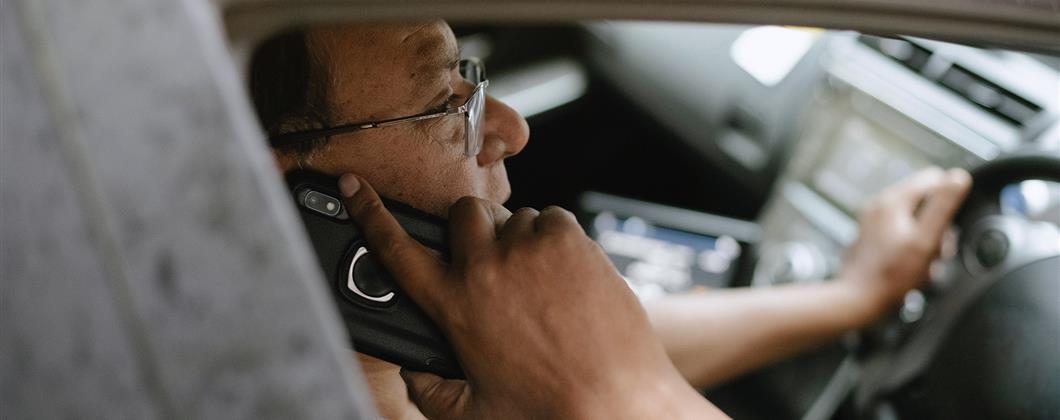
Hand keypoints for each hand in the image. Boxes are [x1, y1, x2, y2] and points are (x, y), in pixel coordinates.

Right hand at [337, 174, 724, 419]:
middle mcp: (485, 268)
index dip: (369, 213)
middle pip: (461, 214)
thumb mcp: (473, 412)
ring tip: (540, 284)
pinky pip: (552, 218)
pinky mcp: (568, 240)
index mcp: (453, 305)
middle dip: (471, 230)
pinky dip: (555, 239)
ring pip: (513, 217)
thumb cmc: (549, 408)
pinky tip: (565, 276)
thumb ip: (429, 390)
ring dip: (519, 241)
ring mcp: (528, 249)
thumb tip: (413, 372)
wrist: (617, 402)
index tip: (352, 185)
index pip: (395, 249)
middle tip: (493, 261)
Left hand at [839, 167, 971, 316]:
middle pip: (925, 199)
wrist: (858, 299)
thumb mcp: (925, 239)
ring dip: (928, 237)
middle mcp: (879, 204)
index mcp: (892, 199)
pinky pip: (904, 231)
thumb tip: (959, 176)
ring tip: (926, 261)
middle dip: (939, 222)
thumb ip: (943, 206)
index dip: (951, 201)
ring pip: (916, 217)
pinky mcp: (872, 236)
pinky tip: (915, 265)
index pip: (934, 179)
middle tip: (938, 250)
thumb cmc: (892, 274)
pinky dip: (914, 245)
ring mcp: (873, 219)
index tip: (950, 228)